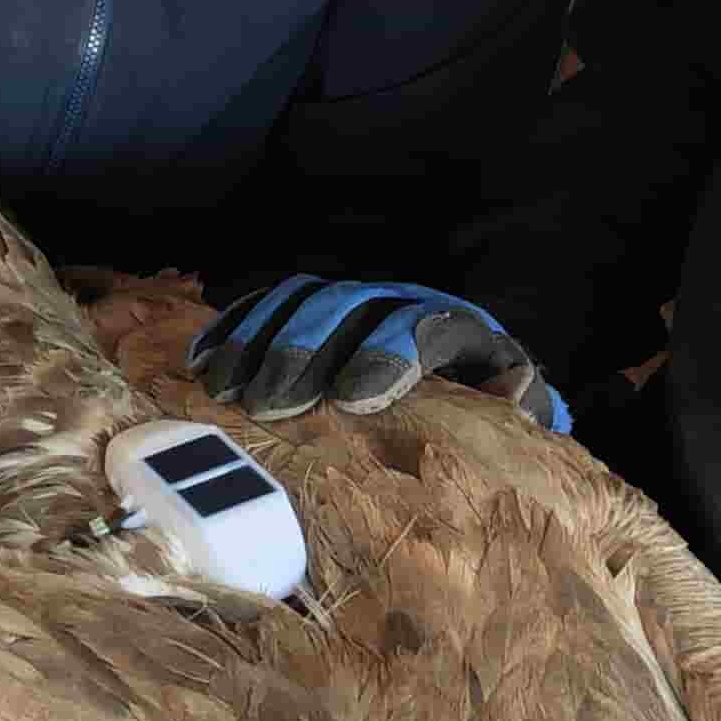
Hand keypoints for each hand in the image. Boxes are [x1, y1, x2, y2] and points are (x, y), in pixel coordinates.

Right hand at [189, 274, 569, 434]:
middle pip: (347, 310)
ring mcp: (355, 301)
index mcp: (456, 328)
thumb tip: (515, 389)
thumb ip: (516, 404)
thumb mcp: (516, 416)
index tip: (350, 397)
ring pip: (302, 302)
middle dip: (303, 351)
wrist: (469, 381)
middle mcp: (400, 301)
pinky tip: (203, 362)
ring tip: (222, 387)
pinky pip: (269, 307)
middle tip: (268, 404)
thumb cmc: (488, 419)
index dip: (386, 354)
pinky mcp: (316, 311)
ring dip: (257, 340)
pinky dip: (234, 328)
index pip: (422, 326)